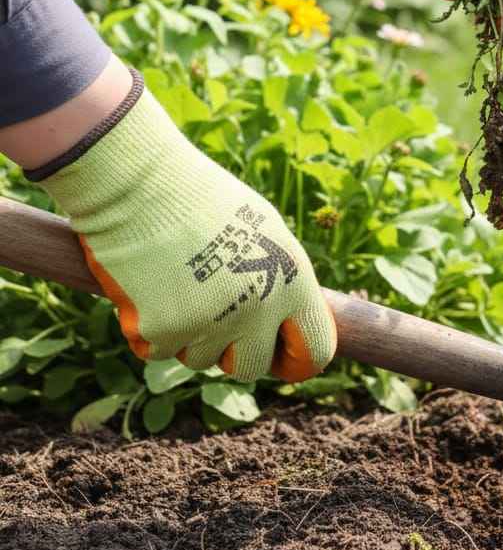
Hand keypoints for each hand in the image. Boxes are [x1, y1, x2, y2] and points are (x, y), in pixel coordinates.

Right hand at [34, 74, 334, 382]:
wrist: (139, 182)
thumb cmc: (199, 199)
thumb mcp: (260, 230)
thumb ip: (277, 279)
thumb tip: (288, 322)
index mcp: (290, 278)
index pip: (315, 349)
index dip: (294, 357)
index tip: (275, 353)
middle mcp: (258, 308)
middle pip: (252, 366)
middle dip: (231, 350)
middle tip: (211, 312)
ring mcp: (211, 324)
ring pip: (200, 360)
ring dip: (187, 334)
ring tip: (175, 282)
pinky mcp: (163, 333)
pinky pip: (158, 351)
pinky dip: (149, 328)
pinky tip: (147, 286)